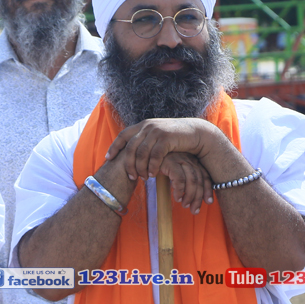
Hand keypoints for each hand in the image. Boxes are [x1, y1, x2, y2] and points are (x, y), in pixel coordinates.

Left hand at [105, 119, 222, 183]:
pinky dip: (152, 167)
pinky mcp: (166, 138)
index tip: (108, 159)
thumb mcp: (157, 137)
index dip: (114, 147)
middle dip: (128, 164)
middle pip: (130, 147)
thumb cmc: (175, 138)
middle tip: (130, 177)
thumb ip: (145, 141)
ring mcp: (157, 131)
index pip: (123, 136)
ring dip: (140, 168)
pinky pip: (155, 155)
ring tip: (142, 178)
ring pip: (141, 153)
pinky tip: (152, 175)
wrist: (196, 133)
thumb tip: (132, 152)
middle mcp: (147, 126)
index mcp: (143, 125)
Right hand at [159, 152, 212, 212]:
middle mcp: (189, 159)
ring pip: (192, 180)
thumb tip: (192, 199)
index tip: (209, 202)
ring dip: (190, 196)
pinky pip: (179, 178)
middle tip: (195, 211)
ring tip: (185, 205)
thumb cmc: (160, 166)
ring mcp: (180, 159)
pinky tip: (176, 198)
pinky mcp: (170, 161)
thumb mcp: (175, 173)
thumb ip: (184, 181)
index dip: (208, 190)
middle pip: (199, 180)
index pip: (205, 176)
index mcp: (192, 161)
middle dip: (198, 197)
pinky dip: (179, 191)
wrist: (144, 156)